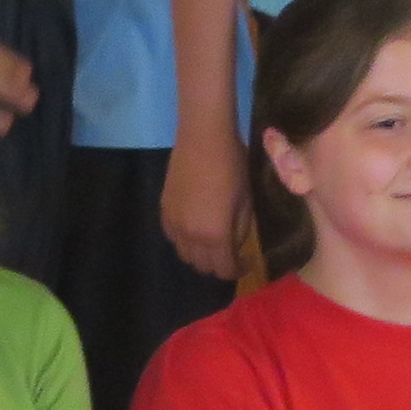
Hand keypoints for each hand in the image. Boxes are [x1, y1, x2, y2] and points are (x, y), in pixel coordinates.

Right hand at [159, 131, 243, 282]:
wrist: (203, 139)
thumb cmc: (232, 167)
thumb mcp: (246, 202)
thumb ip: (239, 230)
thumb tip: (233, 244)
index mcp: (215, 235)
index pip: (224, 269)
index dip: (238, 270)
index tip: (247, 262)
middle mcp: (190, 235)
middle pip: (202, 266)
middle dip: (219, 264)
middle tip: (232, 252)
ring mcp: (173, 223)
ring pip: (184, 254)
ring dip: (200, 254)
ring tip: (212, 241)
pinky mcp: (163, 210)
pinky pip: (172, 237)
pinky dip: (184, 240)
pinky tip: (195, 227)